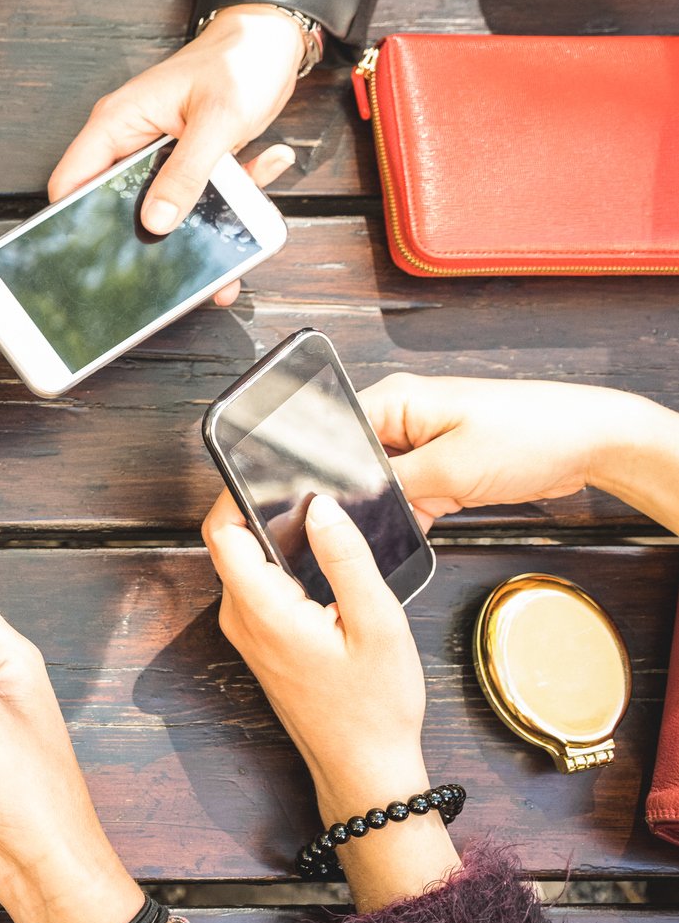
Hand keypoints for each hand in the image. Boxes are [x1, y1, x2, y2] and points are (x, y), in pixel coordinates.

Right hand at [48, 4, 304, 305]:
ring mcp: (161, 152)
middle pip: (118, 201)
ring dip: (203, 214)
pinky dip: (233, 195)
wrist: (273, 40)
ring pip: (164, 204)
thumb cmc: (239, 60)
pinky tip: (262, 169)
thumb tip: (156, 222)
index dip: (74, 218)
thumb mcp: (216, 120)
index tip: (95, 250)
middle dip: (151, 229)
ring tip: (236, 217)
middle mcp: (133, 140)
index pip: (71, 180)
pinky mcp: (189, 160)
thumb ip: (186, 173)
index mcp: (118, 123)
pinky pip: (199, 192)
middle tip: (180, 250)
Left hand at [202, 490, 459, 906]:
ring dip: (275, 539)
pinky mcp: (262, 642)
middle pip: (231, 544)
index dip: (236, 494)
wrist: (363, 768)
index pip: (221, 532)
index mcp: (261, 610)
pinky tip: (321, 563)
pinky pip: (258, 588)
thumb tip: (321, 507)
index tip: (270, 471)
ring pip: (245, 565)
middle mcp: (241, 619)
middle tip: (310, 490)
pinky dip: (282, 566)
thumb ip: (347, 559)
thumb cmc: (374, 707)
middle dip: (262, 510)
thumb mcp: (376, 623)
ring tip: (323, 522)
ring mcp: (247, 633)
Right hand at [360, 373, 678, 526]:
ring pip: (385, 482)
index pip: (337, 434)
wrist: (592, 443)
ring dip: (396, 504)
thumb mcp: (450, 468)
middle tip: (381, 514)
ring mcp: (424, 440)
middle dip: (368, 492)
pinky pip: (411, 490)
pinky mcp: (442, 462)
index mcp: (396, 399)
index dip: (330, 471)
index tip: (335, 503)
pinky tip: (425, 522)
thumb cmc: (534, 434)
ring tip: (418, 511)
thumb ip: (393, 484)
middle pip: (358, 461)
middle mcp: (405, 415)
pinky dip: (416, 510)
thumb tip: (353, 499)